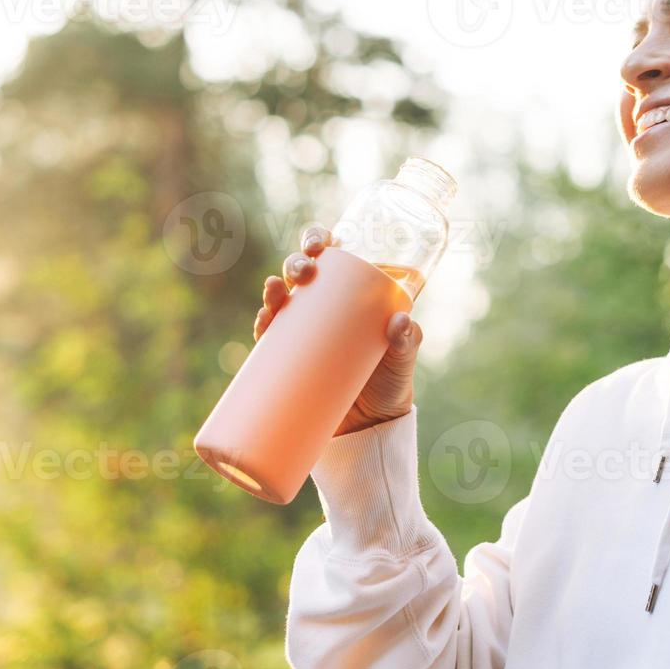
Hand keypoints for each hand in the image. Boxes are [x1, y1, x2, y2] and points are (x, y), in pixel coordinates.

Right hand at [255, 224, 422, 436]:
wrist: (371, 428)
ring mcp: (304, 333)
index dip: (319, 240)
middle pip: (302, 272)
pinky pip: (270, 336)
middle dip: (296, 262)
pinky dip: (263, 324)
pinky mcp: (288, 360)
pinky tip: (263, 319)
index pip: (333, 257)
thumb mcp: (402, 360)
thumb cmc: (391, 384)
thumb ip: (406, 342)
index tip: (320, 243)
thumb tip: (399, 323)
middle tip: (305, 270)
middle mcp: (324, 309)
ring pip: (282, 299)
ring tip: (277, 290)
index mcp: (352, 295)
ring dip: (274, 288)